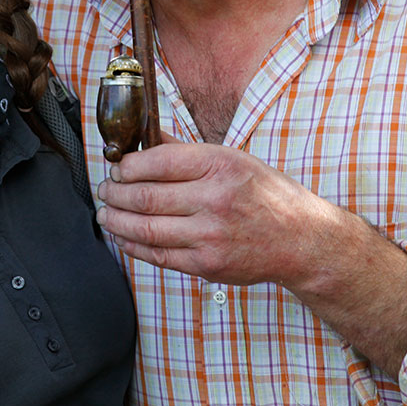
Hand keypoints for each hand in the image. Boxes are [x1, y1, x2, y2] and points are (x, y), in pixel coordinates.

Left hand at [95, 133, 325, 285]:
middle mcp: (215, 199)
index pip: (157, 161)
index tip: (117, 167)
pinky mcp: (207, 265)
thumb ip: (187, 152)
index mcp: (220, 165)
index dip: (127, 166)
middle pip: (145, 196)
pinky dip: (134, 246)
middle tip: (105, 190)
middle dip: (115, 193)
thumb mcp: (234, 159)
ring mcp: (210, 235)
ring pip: (146, 228)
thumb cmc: (268, 195)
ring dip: (116, 221)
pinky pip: (159, 255)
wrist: (302, 240)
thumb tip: (146, 140)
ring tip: (106, 214)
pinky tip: (124, 237)